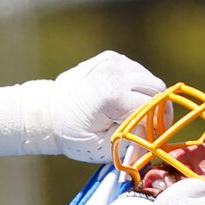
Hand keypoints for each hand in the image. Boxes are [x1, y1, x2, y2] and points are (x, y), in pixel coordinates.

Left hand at [41, 52, 162, 162]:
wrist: (47, 112)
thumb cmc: (72, 135)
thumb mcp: (101, 147)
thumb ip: (131, 143)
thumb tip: (153, 143)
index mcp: (113, 96)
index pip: (151, 108)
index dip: (155, 125)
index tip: (153, 138)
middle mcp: (115, 73)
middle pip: (155, 90)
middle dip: (156, 109)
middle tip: (150, 127)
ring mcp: (113, 61)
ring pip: (148, 79)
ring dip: (147, 97)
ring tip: (133, 113)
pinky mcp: (111, 57)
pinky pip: (136, 71)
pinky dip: (135, 86)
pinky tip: (121, 98)